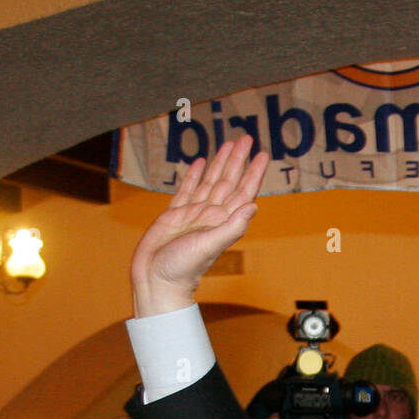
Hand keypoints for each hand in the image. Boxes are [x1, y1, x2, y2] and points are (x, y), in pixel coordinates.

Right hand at [131, 136, 269, 316]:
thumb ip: (231, 227)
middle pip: (228, 181)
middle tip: (246, 138)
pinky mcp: (175, 216)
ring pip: (209, 182)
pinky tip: (200, 164)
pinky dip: (194, 176)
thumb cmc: (182, 270)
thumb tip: (253, 206)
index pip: (242, 191)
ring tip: (228, 144)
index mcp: (221, 222)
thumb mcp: (208, 246)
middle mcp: (210, 216)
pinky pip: (187, 190)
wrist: (156, 280)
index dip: (252, 173)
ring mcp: (193, 215)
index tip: (262, 155)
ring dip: (220, 163)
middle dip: (238, 160)